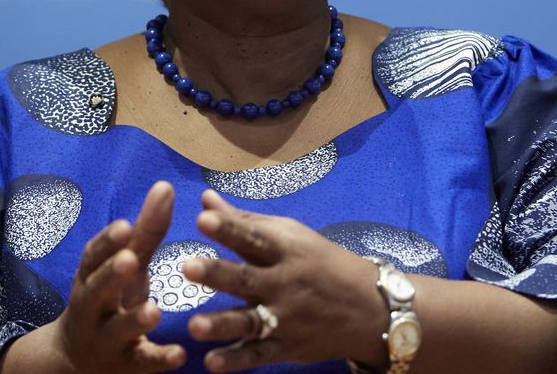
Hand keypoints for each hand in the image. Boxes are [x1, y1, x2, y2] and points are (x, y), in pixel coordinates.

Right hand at [16, 181, 184, 372]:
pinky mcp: (125, 364)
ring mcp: (106, 338)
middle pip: (96, 291)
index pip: (92, 257)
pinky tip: (179, 354)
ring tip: (154, 310)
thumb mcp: (123, 265)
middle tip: (129, 259)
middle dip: (110, 275)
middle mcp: (93, 307)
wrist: (77, 358)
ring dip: (134, 320)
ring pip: (116, 330)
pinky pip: (141, 362)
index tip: (125, 225)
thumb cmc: (110, 298)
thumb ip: (146, 230)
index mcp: (90, 277)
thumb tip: (165, 185)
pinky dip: (159, 359)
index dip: (107, 242)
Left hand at [181, 190, 387, 372]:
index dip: (230, 228)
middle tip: (188, 266)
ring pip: (250, 321)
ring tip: (194, 325)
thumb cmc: (320, 262)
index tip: (203, 219)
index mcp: (285, 250)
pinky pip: (259, 355)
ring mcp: (286, 318)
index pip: (254, 237)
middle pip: (246, 278)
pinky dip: (237, 361)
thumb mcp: (290, 235)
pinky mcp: (287, 346)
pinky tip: (211, 363)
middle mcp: (284, 283)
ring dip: (221, 324)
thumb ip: (244, 222)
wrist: (368, 306)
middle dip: (218, 273)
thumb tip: (205, 199)